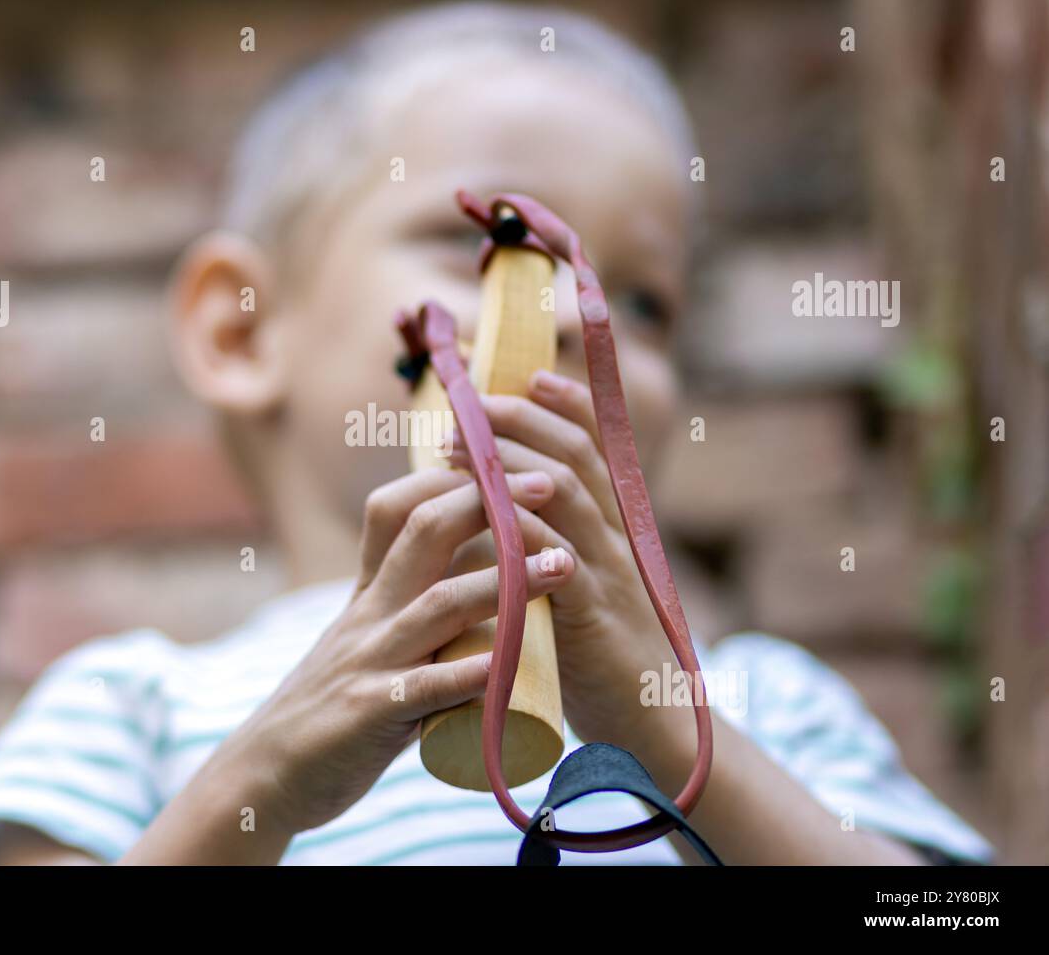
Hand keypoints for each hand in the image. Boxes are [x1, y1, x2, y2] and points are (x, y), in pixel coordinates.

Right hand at [231, 467, 574, 835]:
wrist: (267, 773)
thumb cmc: (330, 709)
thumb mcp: (362, 641)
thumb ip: (406, 613)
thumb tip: (473, 587)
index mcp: (368, 593)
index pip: (398, 508)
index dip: (451, 477)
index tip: (506, 461)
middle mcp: (369, 614)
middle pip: (424, 533)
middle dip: (489, 503)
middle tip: (551, 486)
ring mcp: (370, 660)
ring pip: (440, 604)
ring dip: (505, 581)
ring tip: (562, 567)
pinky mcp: (370, 713)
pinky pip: (425, 688)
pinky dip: (468, 674)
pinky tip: (507, 665)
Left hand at [447, 369, 693, 757]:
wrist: (651, 731)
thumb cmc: (601, 661)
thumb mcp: (577, 591)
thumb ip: (551, 552)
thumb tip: (500, 517)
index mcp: (612, 531)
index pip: (595, 448)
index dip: (566, 404)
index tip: (529, 375)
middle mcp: (615, 541)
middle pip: (576, 455)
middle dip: (521, 419)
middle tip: (470, 405)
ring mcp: (608, 575)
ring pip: (567, 493)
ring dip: (507, 461)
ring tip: (454, 447)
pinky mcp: (593, 617)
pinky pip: (555, 559)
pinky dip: (517, 531)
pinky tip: (482, 512)